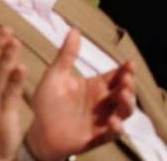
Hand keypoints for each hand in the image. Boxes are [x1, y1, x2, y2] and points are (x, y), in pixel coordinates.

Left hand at [26, 28, 134, 158]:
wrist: (37, 130)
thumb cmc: (47, 102)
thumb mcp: (55, 76)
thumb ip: (66, 55)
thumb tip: (74, 29)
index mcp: (95, 86)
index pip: (116, 76)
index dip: (125, 71)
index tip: (129, 63)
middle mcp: (102, 103)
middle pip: (124, 93)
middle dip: (129, 86)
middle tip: (126, 79)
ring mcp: (102, 120)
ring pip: (124, 112)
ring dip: (127, 104)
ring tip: (123, 95)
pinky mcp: (98, 137)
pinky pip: (113, 134)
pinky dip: (117, 128)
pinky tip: (113, 122)